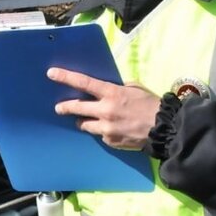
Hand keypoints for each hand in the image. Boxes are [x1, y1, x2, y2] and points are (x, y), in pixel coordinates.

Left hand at [47, 67, 161, 150]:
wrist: (164, 128)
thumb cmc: (150, 104)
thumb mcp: (134, 88)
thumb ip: (117, 88)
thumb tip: (105, 89)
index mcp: (112, 93)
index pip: (84, 83)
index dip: (66, 77)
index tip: (51, 73)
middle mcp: (106, 111)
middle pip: (76, 108)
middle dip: (65, 107)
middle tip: (59, 108)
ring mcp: (106, 128)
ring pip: (84, 125)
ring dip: (84, 121)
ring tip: (91, 120)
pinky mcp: (110, 141)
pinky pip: (100, 135)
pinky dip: (102, 131)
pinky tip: (113, 129)